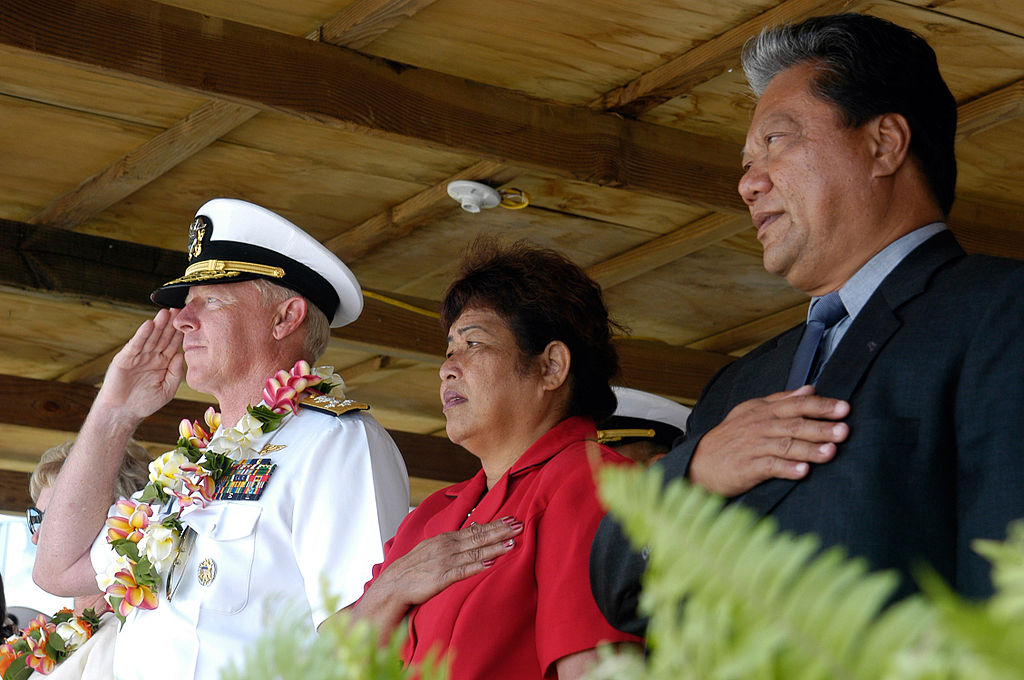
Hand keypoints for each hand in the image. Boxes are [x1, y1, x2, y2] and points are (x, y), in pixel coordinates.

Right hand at [95, 308, 184, 422]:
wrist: (123, 413)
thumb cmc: (145, 403)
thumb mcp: (167, 389)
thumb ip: (175, 373)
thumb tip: (182, 354)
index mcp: (163, 362)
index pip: (174, 344)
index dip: (181, 333)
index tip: (192, 321)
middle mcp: (151, 356)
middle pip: (163, 337)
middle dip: (171, 324)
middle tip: (180, 308)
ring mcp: (138, 356)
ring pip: (150, 338)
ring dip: (158, 325)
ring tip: (165, 312)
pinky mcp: (124, 359)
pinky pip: (135, 345)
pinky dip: (141, 335)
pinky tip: (148, 325)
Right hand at [352, 516, 523, 636]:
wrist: (393, 585)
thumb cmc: (415, 568)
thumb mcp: (434, 548)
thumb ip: (455, 540)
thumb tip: (474, 528)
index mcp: (446, 539)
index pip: (475, 529)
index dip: (494, 524)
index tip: (511, 519)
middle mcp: (447, 546)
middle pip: (478, 537)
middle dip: (500, 531)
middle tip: (519, 525)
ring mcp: (444, 561)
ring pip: (474, 552)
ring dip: (495, 547)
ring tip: (512, 543)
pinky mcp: (441, 577)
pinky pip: (462, 571)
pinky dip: (477, 565)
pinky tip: (490, 562)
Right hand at [688, 385, 848, 496]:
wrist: (700, 461)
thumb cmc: (731, 437)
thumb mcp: (753, 411)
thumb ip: (782, 400)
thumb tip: (810, 389)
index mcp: (764, 411)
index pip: (796, 404)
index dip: (821, 406)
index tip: (844, 408)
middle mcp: (760, 426)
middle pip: (794, 424)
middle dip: (820, 427)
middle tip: (844, 431)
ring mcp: (753, 446)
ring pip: (785, 445)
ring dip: (809, 449)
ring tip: (831, 452)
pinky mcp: (747, 467)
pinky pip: (769, 466)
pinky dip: (786, 468)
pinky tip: (802, 472)